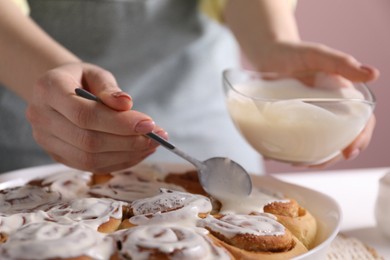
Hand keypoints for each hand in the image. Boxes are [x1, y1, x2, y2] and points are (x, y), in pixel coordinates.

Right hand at [26, 62, 166, 172]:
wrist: (57, 92)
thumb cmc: (80, 79)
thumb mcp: (94, 73)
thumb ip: (109, 88)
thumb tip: (126, 104)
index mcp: (48, 89)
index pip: (84, 114)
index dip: (119, 123)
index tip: (149, 124)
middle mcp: (41, 117)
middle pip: (88, 140)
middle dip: (128, 141)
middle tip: (157, 136)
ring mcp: (46, 141)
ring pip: (90, 158)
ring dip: (127, 155)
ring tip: (152, 145)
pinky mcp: (57, 155)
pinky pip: (91, 166)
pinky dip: (119, 162)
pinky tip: (138, 153)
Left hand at [248, 41, 378, 166]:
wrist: (267, 54)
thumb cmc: (295, 52)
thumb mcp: (318, 55)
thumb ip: (342, 63)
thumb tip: (373, 75)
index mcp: (344, 96)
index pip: (362, 122)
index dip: (360, 138)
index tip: (349, 151)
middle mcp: (331, 109)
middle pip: (343, 139)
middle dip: (335, 155)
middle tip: (316, 163)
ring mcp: (312, 117)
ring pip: (322, 144)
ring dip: (315, 158)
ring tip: (300, 162)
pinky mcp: (294, 120)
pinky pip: (300, 139)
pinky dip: (296, 150)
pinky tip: (284, 155)